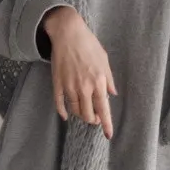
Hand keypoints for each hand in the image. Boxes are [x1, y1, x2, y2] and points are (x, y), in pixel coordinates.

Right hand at [42, 6, 116, 139]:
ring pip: (75, 111)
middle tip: (95, 119)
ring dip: (80, 115)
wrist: (68, 33)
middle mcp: (84, 87)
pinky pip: (60, 103)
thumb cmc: (89, 44)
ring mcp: (69, 86)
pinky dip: (63, 112)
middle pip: (88, 114)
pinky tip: (66, 115)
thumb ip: (109, 80)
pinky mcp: (58, 83)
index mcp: (98, 82)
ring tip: (84, 113)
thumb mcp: (104, 60)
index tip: (108, 135)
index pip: (104, 108)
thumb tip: (112, 94)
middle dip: (92, 120)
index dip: (106, 124)